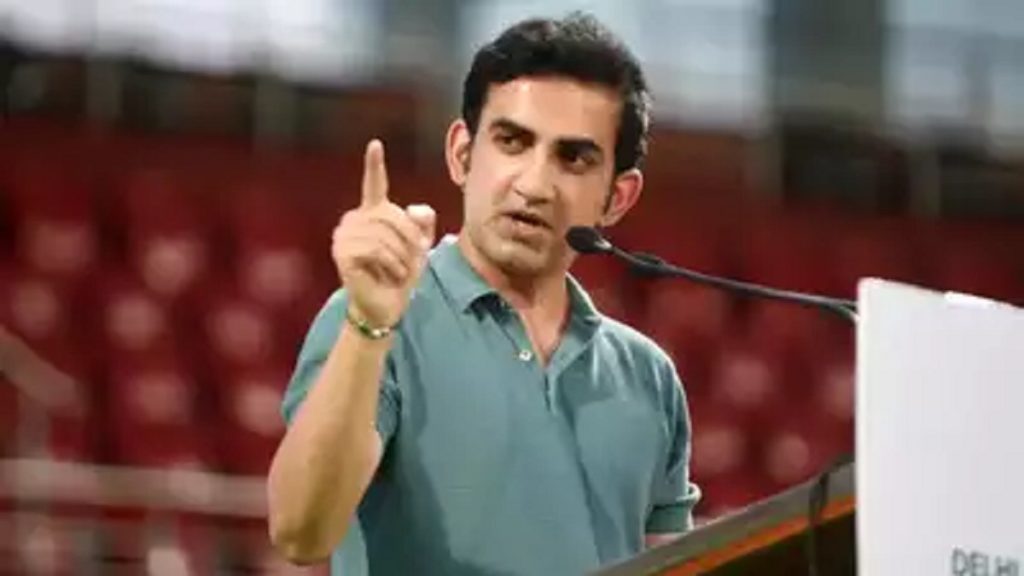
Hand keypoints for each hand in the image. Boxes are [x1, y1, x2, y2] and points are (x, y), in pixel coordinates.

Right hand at [331, 140, 435, 328]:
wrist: (386, 306)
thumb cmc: (400, 275)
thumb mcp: (418, 248)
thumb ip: (422, 226)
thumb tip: (416, 210)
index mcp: (373, 214)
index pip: (374, 184)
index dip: (374, 165)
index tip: (375, 144)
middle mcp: (354, 220)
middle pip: (391, 215)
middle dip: (409, 240)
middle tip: (411, 261)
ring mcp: (344, 236)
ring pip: (384, 234)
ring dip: (401, 256)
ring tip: (399, 271)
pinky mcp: (342, 253)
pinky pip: (375, 249)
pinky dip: (391, 264)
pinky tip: (389, 275)